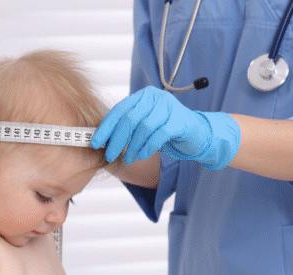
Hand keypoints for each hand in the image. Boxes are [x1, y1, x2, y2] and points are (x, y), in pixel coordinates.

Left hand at [91, 86, 240, 168]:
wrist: (197, 134)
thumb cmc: (166, 131)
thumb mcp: (143, 126)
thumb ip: (127, 127)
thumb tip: (102, 140)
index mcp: (143, 96)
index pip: (119, 110)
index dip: (106, 127)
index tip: (95, 142)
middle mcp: (155, 98)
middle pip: (130, 119)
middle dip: (117, 139)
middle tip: (110, 155)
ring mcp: (169, 108)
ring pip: (143, 127)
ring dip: (132, 146)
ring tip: (129, 158)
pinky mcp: (179, 121)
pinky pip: (158, 135)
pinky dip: (147, 147)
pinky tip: (142, 155)